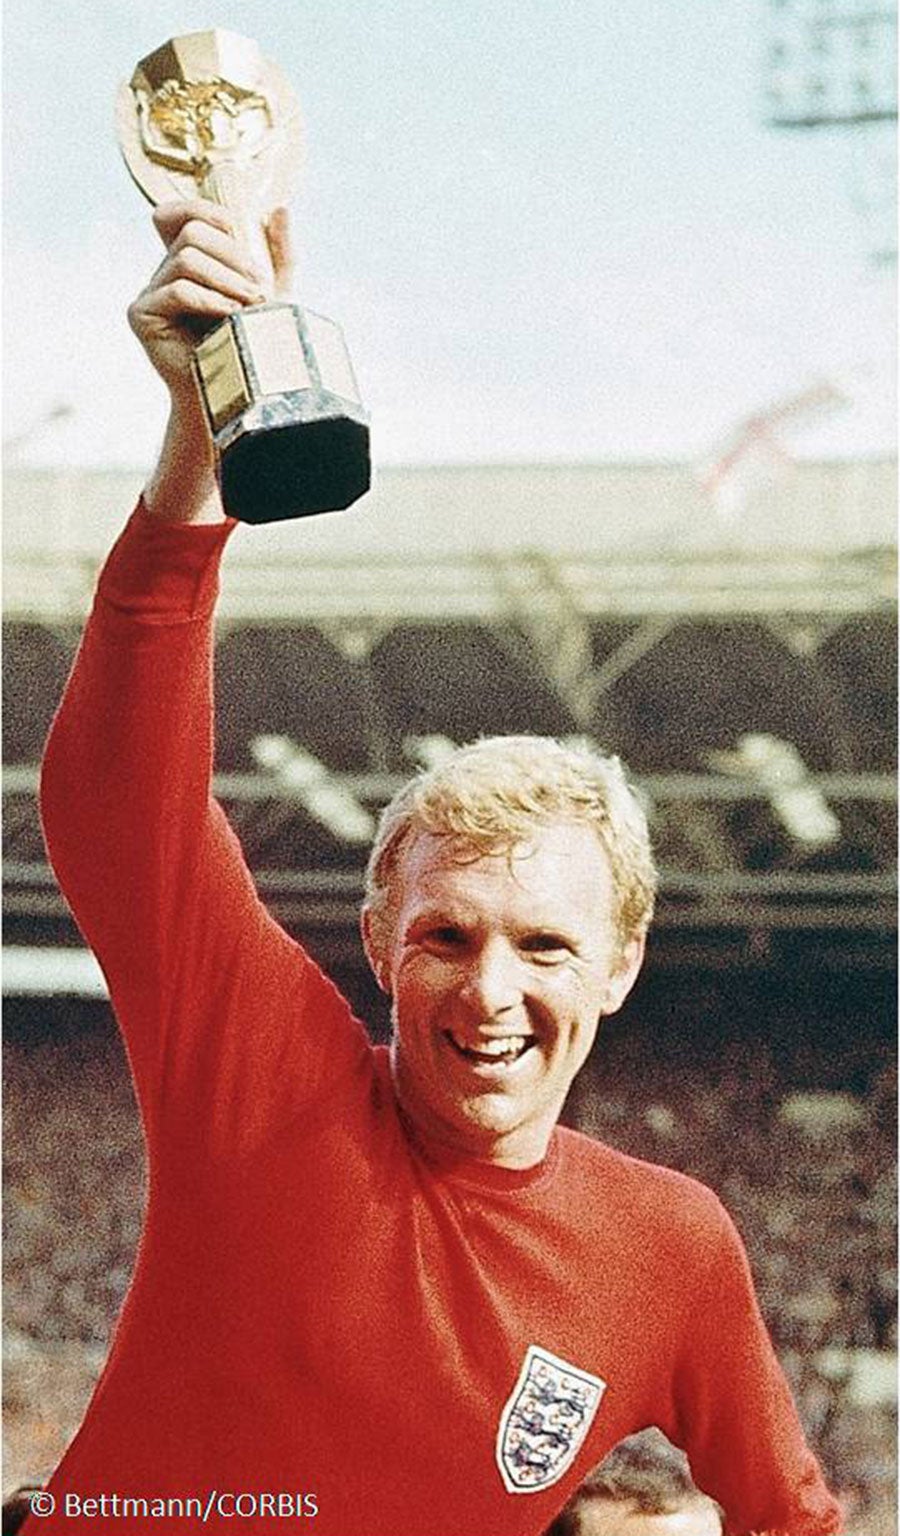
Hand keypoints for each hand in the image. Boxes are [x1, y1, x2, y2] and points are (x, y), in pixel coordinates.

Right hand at [128, 199, 293, 401]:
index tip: (238, 233)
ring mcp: (150, 293)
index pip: (182, 214)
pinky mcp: (142, 316)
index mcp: (189, 261)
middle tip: (258, 288)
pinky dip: (210, 299)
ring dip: (227, 280)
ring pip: (186, 259)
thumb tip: (280, 210)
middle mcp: (165, 272)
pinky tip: (230, 316)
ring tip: (250, 306)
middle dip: (232, 255)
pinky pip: (177, 290)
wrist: (234, 394)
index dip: (207, 211)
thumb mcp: (274, 295)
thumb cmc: (251, 346)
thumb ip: (278, 254)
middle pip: (191, 232)